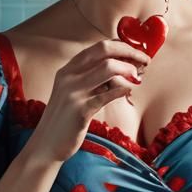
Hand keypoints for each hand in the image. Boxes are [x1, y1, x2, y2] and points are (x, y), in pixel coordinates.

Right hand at [30, 39, 149, 160]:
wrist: (46, 144)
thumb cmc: (65, 120)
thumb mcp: (75, 94)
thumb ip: (93, 81)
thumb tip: (124, 72)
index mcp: (68, 69)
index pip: (98, 47)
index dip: (122, 47)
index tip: (137, 53)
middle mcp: (69, 76)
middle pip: (104, 50)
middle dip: (130, 52)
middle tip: (145, 61)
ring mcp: (73, 92)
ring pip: (108, 68)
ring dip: (129, 70)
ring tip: (138, 79)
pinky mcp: (80, 110)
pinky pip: (108, 94)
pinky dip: (123, 90)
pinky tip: (128, 92)